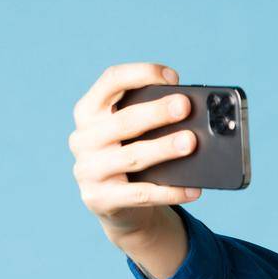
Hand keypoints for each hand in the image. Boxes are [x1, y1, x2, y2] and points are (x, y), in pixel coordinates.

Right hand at [69, 62, 202, 241]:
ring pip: (131, 157)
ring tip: (191, 142)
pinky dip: (170, 192)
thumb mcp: (135, 131)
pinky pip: (140, 194)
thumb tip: (194, 112)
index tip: (172, 77)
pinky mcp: (99, 199)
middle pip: (123, 121)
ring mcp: (87, 170)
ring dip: (163, 148)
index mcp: (89, 111)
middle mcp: (83, 138)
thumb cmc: (132, 153)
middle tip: (185, 106)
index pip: (111, 81)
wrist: (116, 204)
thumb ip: (153, 116)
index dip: (141, 74)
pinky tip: (194, 189)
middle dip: (157, 112)